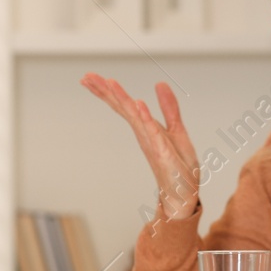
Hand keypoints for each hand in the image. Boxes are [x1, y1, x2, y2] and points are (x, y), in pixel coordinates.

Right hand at [80, 75, 199, 220]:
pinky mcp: (163, 152)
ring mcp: (152, 142)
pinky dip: (146, 118)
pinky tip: (139, 104)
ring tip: (109, 83)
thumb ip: (168, 107)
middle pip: (121, 108)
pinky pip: (153, 133)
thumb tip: (159, 84)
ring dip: (122, 99)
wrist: (184, 193)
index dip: (107, 91)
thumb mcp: (176, 129)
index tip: (90, 77)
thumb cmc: (178, 166)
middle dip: (105, 92)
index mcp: (144, 127)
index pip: (123, 105)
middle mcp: (143, 134)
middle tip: (86, 77)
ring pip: (133, 117)